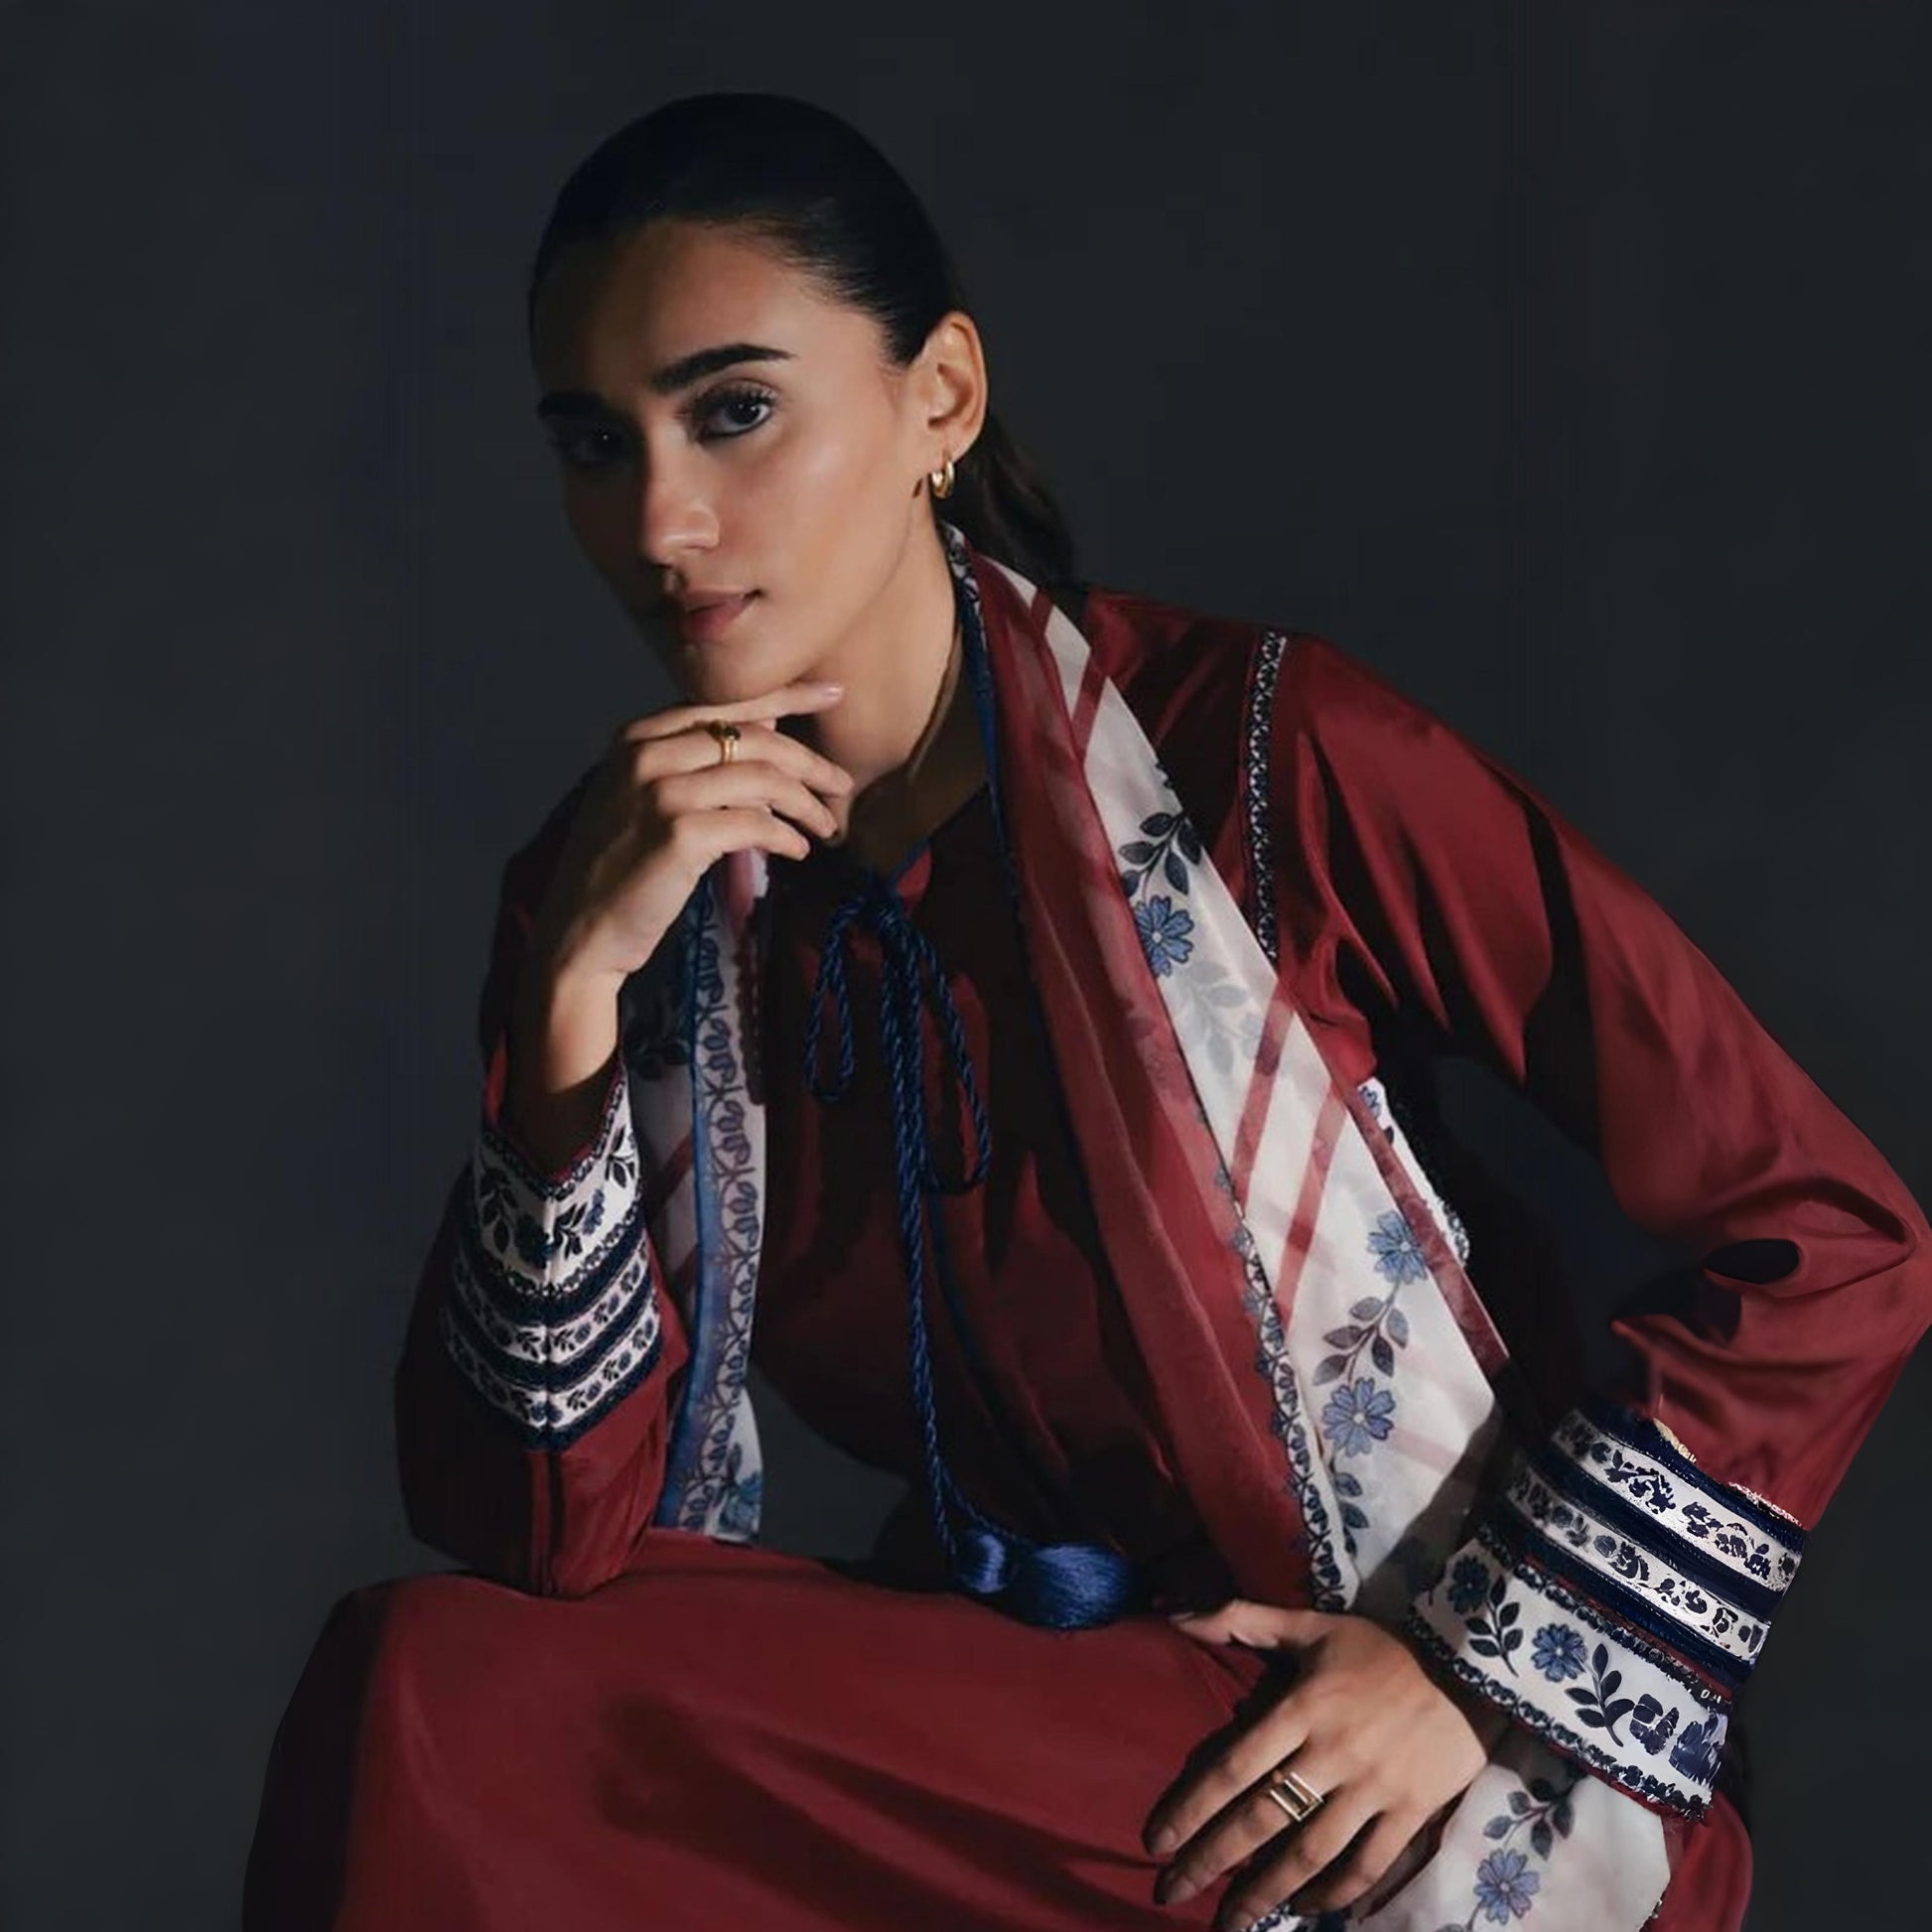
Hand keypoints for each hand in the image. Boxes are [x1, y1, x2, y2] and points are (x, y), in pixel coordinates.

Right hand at [527, 680, 855, 987]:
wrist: (580, 929)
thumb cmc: (621, 867)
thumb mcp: (645, 797)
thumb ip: (694, 762)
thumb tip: (769, 734)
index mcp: (638, 735)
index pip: (727, 704)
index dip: (787, 696)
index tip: (833, 692)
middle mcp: (647, 753)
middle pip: (753, 739)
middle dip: (809, 761)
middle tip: (842, 784)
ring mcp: (661, 792)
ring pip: (763, 780)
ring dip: (806, 805)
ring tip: (828, 827)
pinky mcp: (680, 835)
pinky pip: (757, 824)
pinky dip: (787, 836)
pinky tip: (799, 850)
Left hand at [1143, 1598, 1491, 1926]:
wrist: (1470, 1666)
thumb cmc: (1382, 1648)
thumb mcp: (1311, 1624)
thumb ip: (1240, 1619)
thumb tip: (1174, 1617)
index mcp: (1301, 1708)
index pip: (1233, 1767)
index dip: (1191, 1808)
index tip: (1155, 1842)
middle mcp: (1331, 1754)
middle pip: (1261, 1819)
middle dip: (1211, 1861)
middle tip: (1169, 1892)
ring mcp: (1373, 1789)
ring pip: (1309, 1852)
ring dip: (1265, 1892)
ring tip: (1230, 1923)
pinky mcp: (1410, 1813)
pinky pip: (1368, 1865)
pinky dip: (1335, 1892)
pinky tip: (1306, 1907)